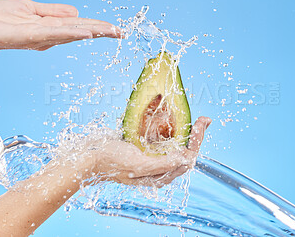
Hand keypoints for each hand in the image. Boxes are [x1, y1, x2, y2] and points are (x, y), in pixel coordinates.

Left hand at [0, 0, 120, 55]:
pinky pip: (58, 34)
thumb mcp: (30, 7)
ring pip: (75, 33)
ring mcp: (45, 37)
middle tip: (123, 33)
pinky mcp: (35, 36)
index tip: (114, 28)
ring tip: (114, 32)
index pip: (80, 24)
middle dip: (103, 31)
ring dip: (95, 32)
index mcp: (52, 26)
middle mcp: (52, 35)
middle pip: (82, 30)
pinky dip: (74, 33)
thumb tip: (76, 12)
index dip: (98, 25)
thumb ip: (53, 10)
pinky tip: (88, 33)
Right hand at [88, 116, 211, 186]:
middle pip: (185, 151)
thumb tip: (185, 159)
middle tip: (204, 119)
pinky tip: (172, 118)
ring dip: (185, 131)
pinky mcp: (146, 149)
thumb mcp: (138, 164)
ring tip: (193, 118)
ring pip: (176, 145)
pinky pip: (164, 139)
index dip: (197, 142)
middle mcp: (160, 168)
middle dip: (195, 135)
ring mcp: (153, 158)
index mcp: (161, 176)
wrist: (90, 157)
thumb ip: (162, 164)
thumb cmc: (112, 162)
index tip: (201, 125)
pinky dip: (171, 129)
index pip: (187, 159)